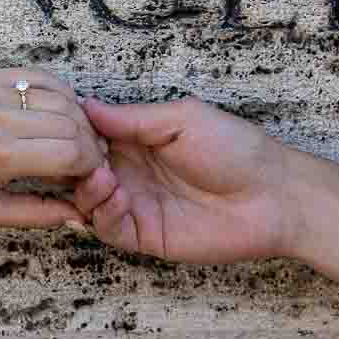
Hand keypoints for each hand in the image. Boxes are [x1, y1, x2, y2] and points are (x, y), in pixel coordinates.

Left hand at [0, 68, 104, 227]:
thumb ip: (37, 214)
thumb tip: (79, 216)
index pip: (70, 154)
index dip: (90, 166)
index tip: (90, 175)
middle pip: (71, 124)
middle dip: (89, 143)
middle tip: (87, 158)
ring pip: (61, 97)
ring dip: (78, 118)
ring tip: (75, 136)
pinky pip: (38, 76)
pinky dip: (59, 92)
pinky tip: (59, 110)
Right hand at [72, 97, 295, 263]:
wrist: (273, 195)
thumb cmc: (235, 148)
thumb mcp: (182, 119)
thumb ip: (132, 118)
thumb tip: (86, 104)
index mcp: (137, 139)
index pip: (90, 135)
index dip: (74, 132)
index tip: (65, 126)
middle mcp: (131, 171)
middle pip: (81, 170)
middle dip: (72, 164)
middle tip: (77, 157)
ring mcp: (137, 204)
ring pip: (88, 201)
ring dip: (86, 190)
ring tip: (104, 178)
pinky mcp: (146, 235)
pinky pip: (109, 229)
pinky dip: (103, 215)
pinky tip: (118, 197)